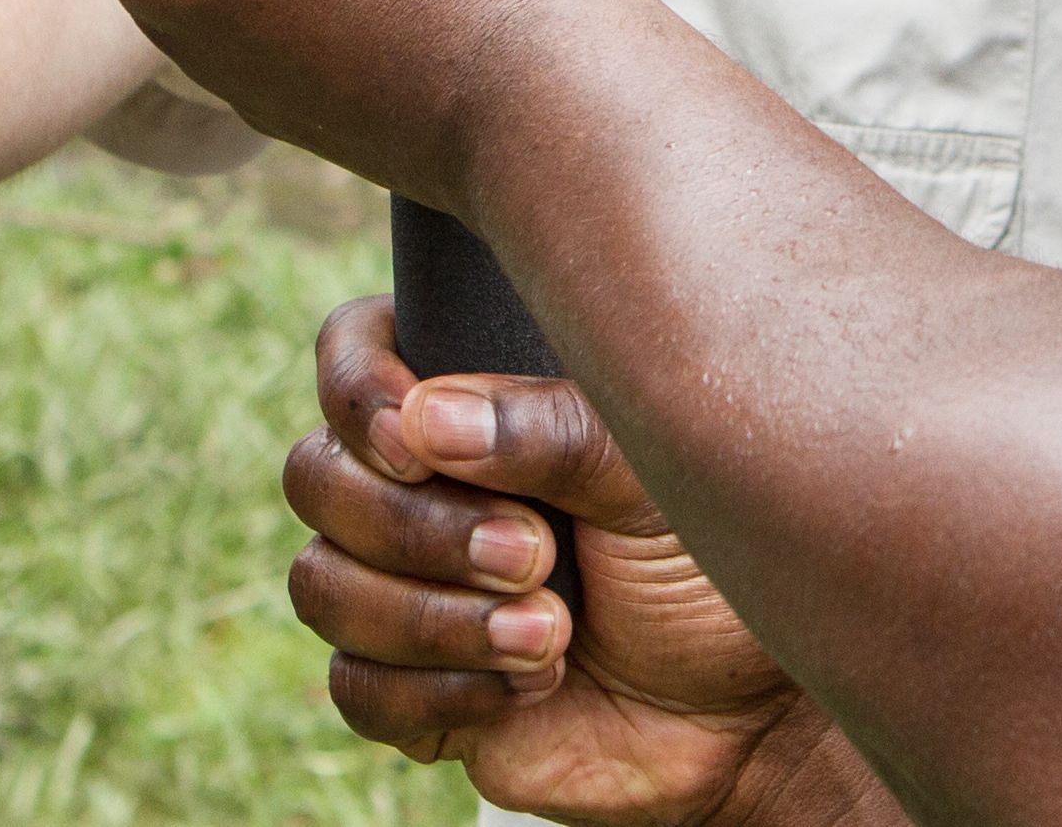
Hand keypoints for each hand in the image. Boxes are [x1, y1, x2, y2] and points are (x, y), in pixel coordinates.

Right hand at [289, 297, 795, 825]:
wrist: (744, 710)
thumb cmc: (705, 559)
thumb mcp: (651, 474)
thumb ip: (549, 431)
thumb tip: (426, 417)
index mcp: (473, 404)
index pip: (354, 353)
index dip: (358, 391)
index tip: (415, 439)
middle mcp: (420, 486)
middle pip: (317, 477)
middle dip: (415, 526)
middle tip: (535, 553)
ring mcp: (403, 587)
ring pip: (322, 586)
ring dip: (434, 618)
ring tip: (552, 632)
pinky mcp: (408, 687)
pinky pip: (355, 687)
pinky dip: (439, 691)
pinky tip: (527, 686)